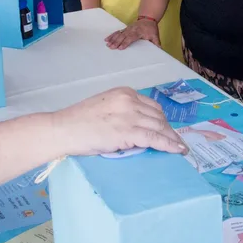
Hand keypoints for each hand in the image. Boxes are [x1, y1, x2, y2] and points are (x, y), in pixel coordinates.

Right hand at [52, 87, 187, 155]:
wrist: (63, 128)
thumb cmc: (78, 121)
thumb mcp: (104, 107)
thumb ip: (122, 112)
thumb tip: (138, 127)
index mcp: (124, 93)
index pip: (151, 106)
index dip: (161, 120)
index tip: (167, 129)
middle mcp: (130, 100)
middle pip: (158, 116)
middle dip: (168, 130)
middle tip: (175, 141)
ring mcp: (130, 115)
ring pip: (160, 127)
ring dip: (172, 138)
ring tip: (179, 148)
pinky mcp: (128, 132)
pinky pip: (155, 139)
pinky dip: (169, 145)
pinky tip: (177, 150)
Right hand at [105, 18, 160, 49]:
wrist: (148, 19)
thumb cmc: (151, 29)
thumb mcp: (155, 36)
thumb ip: (156, 43)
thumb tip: (159, 51)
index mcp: (138, 32)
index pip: (131, 37)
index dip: (126, 42)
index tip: (120, 47)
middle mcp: (131, 30)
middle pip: (123, 36)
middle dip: (116, 42)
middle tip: (111, 47)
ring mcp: (127, 29)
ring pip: (119, 34)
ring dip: (113, 39)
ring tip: (107, 44)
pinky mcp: (125, 29)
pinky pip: (117, 32)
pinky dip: (112, 35)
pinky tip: (107, 39)